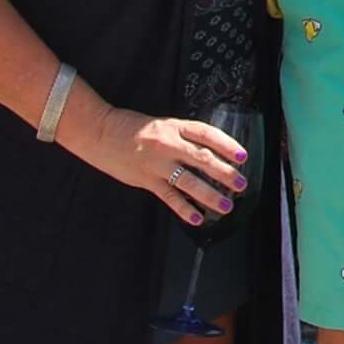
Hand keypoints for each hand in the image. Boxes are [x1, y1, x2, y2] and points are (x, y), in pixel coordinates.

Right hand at [78, 104, 252, 223]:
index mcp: (174, 127)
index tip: (243, 156)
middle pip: (202, 159)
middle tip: (241, 184)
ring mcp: (157, 164)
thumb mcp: (163, 125)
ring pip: (188, 181)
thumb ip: (184, 137)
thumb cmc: (133, 127)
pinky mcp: (146, 180)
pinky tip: (196, 218)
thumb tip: (211, 152)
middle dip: (224, 173)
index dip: (227, 144)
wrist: (100, 133)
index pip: (207, 134)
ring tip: (226, 206)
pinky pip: (168, 196)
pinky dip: (183, 209)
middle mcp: (168, 144)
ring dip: (209, 195)